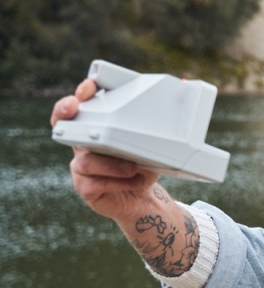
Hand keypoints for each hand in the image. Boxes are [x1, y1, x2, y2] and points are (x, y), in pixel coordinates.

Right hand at [51, 79, 160, 221]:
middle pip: (62, 125)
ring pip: (86, 161)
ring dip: (112, 163)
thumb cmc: (143, 167)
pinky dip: (119, 182)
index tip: (88, 88)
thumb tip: (175, 96)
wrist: (143, 199)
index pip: (78, 107)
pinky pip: (95, 183)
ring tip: (134, 167)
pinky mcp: (85, 188)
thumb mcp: (150, 145)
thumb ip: (153, 126)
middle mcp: (82, 147)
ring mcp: (80, 167)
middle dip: (65, 111)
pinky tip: (135, 180)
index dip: (79, 95)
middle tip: (75, 107)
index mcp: (96, 131)